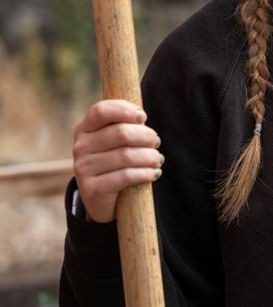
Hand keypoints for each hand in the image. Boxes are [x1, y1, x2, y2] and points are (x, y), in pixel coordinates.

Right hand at [72, 100, 162, 223]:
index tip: (143, 117)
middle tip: (156, 143)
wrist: (101, 196)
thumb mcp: (115, 139)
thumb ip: (125, 123)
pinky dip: (145, 173)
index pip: (101, 111)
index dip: (125, 110)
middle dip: (146, 136)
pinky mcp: (92, 189)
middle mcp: (80, 147)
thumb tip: (141, 117)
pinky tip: (153, 173)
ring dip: (150, 157)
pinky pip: (126, 176)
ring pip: (127, 156)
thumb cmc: (116, 158)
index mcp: (85, 128)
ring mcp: (83, 169)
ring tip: (157, 159)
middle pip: (121, 133)